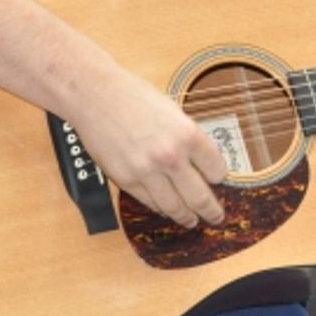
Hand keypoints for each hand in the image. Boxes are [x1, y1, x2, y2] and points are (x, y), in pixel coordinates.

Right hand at [70, 69, 229, 228]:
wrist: (96, 96)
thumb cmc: (134, 96)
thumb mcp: (173, 111)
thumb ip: (187, 138)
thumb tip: (201, 162)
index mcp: (188, 134)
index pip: (216, 170)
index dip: (220, 177)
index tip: (219, 181)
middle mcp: (170, 156)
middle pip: (200, 196)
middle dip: (211, 210)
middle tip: (217, 216)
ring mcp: (147, 172)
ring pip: (175, 207)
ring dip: (187, 217)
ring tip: (192, 220)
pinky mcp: (125, 180)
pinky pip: (150, 202)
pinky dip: (161, 209)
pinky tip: (167, 210)